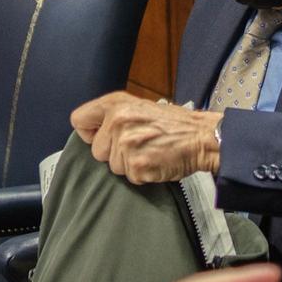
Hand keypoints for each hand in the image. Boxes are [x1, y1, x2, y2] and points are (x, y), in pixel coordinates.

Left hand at [72, 91, 221, 183]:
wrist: (202, 137)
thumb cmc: (174, 124)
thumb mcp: (140, 107)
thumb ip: (115, 116)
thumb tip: (94, 131)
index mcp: (115, 104)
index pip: (79, 120)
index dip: (90, 133)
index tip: (102, 137)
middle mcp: (117, 121)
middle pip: (97, 151)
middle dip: (114, 153)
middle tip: (138, 145)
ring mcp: (126, 144)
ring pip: (113, 166)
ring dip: (130, 164)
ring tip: (149, 151)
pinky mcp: (136, 165)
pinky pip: (129, 177)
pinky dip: (142, 174)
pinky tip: (155, 161)